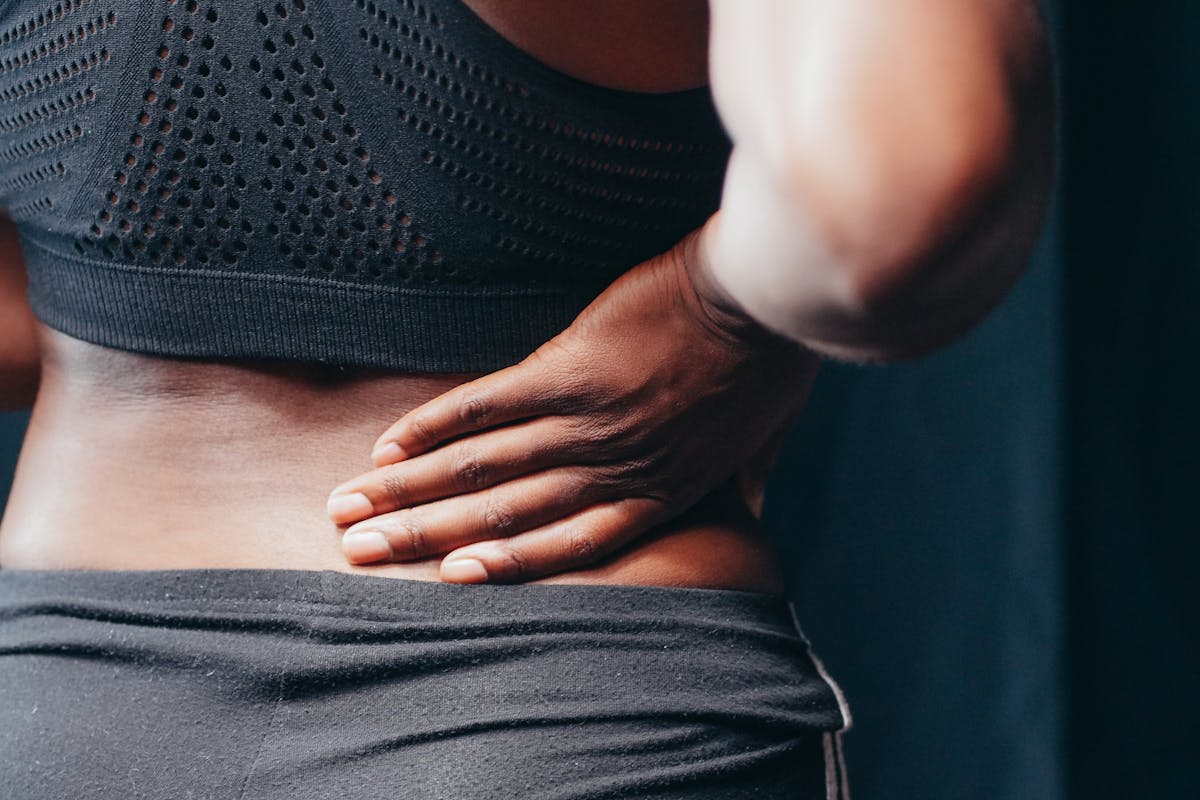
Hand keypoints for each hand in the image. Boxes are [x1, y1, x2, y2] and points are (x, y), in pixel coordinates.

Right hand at [326, 222, 820, 582]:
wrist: (768, 296)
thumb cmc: (773, 361)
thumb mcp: (768, 436)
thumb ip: (746, 479)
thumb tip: (754, 506)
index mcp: (659, 489)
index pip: (568, 543)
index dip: (502, 564)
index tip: (447, 577)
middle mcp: (613, 469)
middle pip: (504, 514)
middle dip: (424, 537)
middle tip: (358, 552)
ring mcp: (588, 422)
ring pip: (483, 468)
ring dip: (409, 490)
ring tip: (352, 507)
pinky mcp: (571, 369)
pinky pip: (488, 406)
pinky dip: (436, 425)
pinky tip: (391, 443)